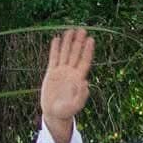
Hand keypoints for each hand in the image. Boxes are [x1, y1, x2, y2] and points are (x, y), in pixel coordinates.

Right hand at [39, 27, 93, 142]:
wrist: (54, 113)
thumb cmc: (67, 111)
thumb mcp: (76, 106)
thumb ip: (82, 96)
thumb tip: (86, 82)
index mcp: (78, 78)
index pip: (84, 61)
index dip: (88, 50)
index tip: (91, 39)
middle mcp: (71, 72)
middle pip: (76, 53)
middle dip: (79, 42)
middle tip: (82, 29)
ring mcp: (61, 71)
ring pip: (65, 53)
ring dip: (68, 42)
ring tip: (70, 29)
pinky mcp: (51, 73)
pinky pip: (53, 57)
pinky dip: (55, 48)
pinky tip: (57, 38)